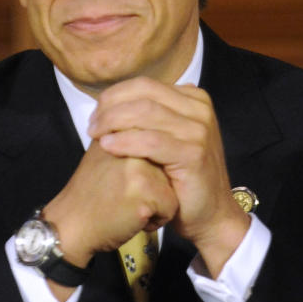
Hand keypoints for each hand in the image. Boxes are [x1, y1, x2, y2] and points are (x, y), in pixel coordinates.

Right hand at [42, 140, 177, 271]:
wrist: (71, 225)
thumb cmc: (91, 192)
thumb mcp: (104, 152)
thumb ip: (125, 136)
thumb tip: (150, 127)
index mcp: (123, 131)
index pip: (156, 143)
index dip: (147, 169)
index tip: (125, 180)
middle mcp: (133, 143)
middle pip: (167, 164)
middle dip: (154, 183)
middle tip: (124, 193)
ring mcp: (141, 167)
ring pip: (173, 186)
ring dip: (156, 201)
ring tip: (127, 204)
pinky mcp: (146, 192)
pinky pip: (171, 208)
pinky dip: (156, 219)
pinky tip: (131, 218)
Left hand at [87, 78, 249, 278]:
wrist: (210, 216)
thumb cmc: (181, 179)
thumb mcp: (168, 139)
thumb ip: (150, 118)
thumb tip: (111, 102)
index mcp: (194, 99)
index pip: (145, 85)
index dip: (115, 95)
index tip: (95, 114)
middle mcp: (200, 109)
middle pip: (144, 94)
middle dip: (111, 106)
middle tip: (92, 125)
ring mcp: (199, 130)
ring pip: (146, 112)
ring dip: (113, 121)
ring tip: (95, 134)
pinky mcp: (194, 153)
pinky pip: (151, 141)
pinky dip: (125, 141)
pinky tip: (107, 146)